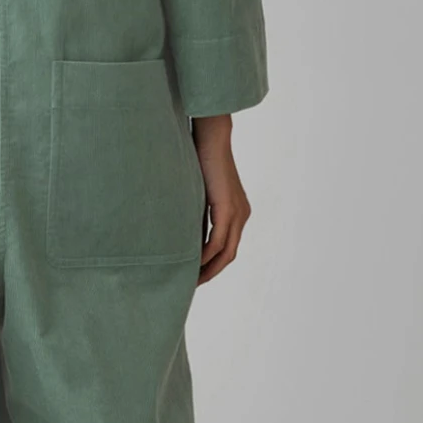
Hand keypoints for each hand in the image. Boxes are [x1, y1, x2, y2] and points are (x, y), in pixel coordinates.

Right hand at [192, 114, 250, 284]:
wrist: (212, 138)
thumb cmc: (201, 158)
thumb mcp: (199, 190)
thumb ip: (196, 209)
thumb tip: (180, 224)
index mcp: (237, 211)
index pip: (227, 246)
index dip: (213, 263)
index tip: (195, 273)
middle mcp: (242, 215)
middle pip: (229, 254)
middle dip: (211, 272)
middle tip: (192, 284)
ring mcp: (238, 213)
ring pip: (226, 253)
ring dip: (209, 269)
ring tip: (191, 280)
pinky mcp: (228, 210)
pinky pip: (218, 242)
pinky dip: (206, 256)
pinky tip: (192, 263)